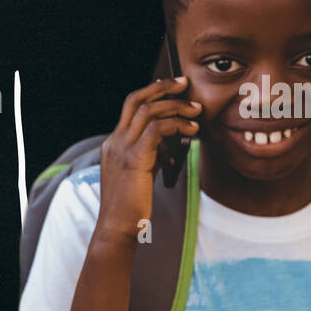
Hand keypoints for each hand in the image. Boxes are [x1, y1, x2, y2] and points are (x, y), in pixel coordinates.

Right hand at [94, 76, 201, 244]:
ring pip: (149, 111)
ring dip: (176, 107)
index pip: (131, 107)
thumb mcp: (139, 174)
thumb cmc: (131, 206)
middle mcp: (115, 141)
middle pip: (136, 100)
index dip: (153, 92)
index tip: (173, 88)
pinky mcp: (134, 159)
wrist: (117, 227)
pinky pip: (157, 130)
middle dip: (162, 87)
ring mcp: (122, 149)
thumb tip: (171, 144)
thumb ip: (150, 155)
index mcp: (114, 144)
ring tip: (196, 111)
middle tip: (185, 84)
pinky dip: (177, 125)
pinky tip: (192, 130)